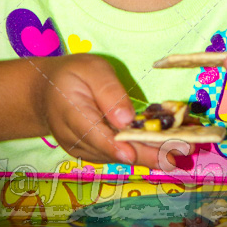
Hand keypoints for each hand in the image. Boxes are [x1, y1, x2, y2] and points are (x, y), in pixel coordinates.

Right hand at [36, 54, 171, 168]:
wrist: (47, 93)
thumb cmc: (73, 74)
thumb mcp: (91, 68)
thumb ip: (108, 91)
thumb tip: (126, 119)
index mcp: (70, 110)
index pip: (91, 131)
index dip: (112, 145)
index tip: (132, 153)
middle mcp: (73, 137)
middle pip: (110, 150)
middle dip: (145, 155)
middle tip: (176, 157)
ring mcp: (81, 149)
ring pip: (116, 156)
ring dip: (148, 155)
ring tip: (180, 151)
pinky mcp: (91, 154)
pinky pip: (116, 155)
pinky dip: (140, 152)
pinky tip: (164, 149)